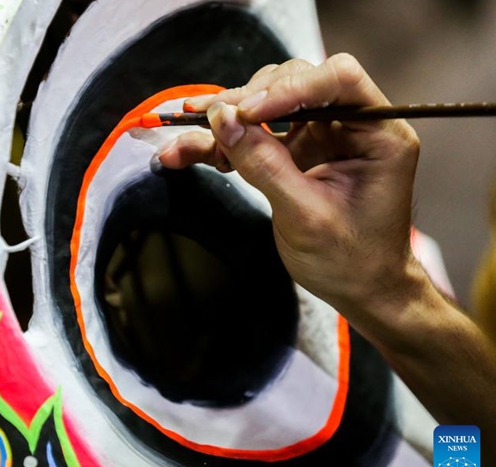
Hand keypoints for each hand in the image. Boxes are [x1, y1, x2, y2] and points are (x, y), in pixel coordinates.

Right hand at [158, 53, 425, 341]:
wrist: (360, 291)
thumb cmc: (350, 261)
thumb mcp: (305, 216)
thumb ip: (264, 165)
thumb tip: (223, 120)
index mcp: (378, 134)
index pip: (337, 79)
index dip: (289, 86)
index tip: (247, 113)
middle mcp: (352, 125)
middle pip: (296, 82)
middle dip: (248, 102)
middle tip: (210, 123)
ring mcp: (322, 136)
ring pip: (268, 103)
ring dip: (228, 121)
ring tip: (194, 144)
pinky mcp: (297, 151)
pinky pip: (254, 134)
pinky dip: (221, 142)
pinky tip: (186, 152)